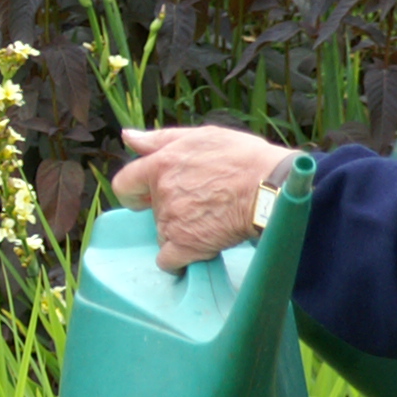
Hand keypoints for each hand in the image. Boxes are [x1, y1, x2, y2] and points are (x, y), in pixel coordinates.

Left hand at [111, 125, 296, 272]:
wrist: (271, 188)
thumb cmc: (243, 158)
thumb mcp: (200, 136)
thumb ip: (159, 139)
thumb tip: (128, 137)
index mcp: (160, 164)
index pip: (124, 184)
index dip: (135, 192)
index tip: (147, 197)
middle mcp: (161, 193)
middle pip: (151, 211)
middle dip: (168, 209)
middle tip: (198, 203)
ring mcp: (172, 221)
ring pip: (162, 234)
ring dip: (179, 232)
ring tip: (209, 221)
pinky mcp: (186, 245)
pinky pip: (168, 260)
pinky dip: (180, 259)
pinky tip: (199, 247)